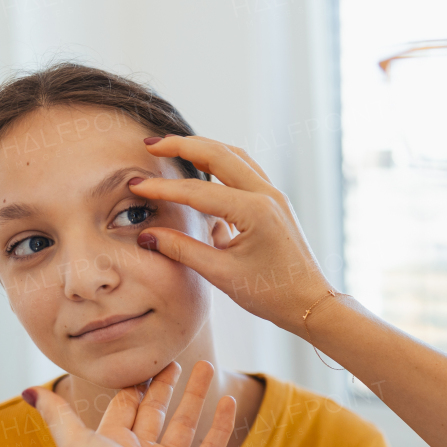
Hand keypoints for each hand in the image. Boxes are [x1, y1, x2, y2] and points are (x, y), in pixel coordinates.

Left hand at [24, 360, 235, 446]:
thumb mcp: (76, 444)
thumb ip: (58, 416)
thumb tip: (30, 391)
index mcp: (112, 445)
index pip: (124, 406)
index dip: (134, 383)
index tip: (145, 358)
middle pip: (154, 412)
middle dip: (164, 386)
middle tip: (175, 358)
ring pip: (184, 424)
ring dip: (195, 396)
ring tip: (207, 367)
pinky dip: (220, 425)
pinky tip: (229, 401)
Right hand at [130, 135, 334, 333]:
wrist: (311, 303)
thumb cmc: (272, 294)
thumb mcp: (222, 275)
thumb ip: (183, 250)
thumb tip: (147, 236)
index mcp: (254, 211)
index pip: (197, 192)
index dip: (162, 188)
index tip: (135, 186)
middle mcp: (267, 195)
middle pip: (218, 154)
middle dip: (182, 145)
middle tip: (150, 143)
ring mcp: (275, 195)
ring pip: (235, 156)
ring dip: (203, 148)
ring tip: (173, 147)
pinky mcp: (276, 202)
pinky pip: (246, 169)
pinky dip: (222, 161)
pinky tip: (203, 167)